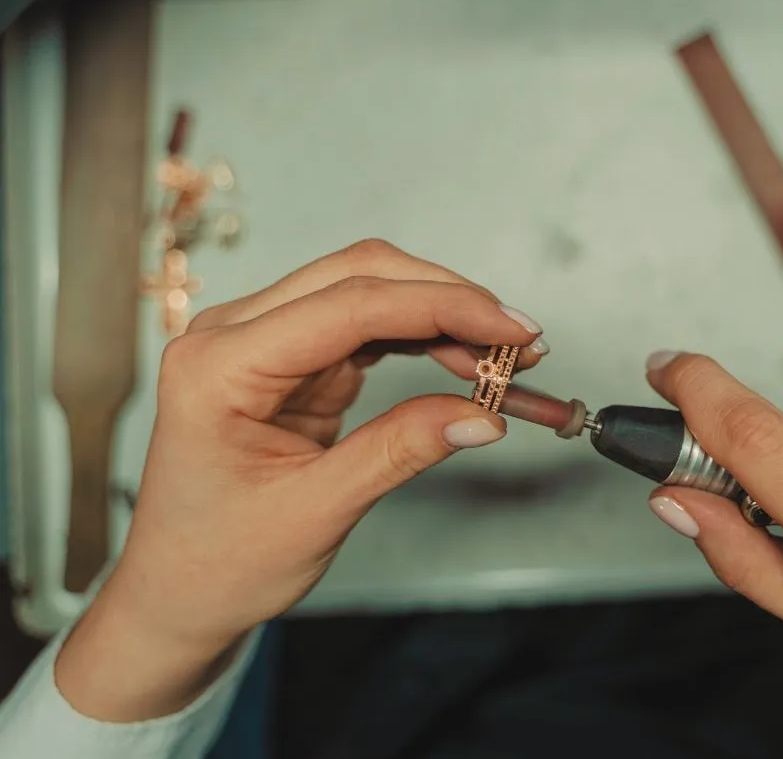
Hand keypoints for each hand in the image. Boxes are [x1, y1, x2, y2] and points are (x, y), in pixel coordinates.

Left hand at [56, 240, 547, 720]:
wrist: (177, 592)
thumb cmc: (221, 561)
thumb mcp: (314, 512)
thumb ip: (399, 452)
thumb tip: (483, 417)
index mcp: (220, 365)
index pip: (349, 304)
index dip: (442, 307)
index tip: (512, 331)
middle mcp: (234, 334)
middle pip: (360, 275)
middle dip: (449, 299)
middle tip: (521, 341)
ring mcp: (262, 339)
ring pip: (369, 289)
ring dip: (441, 313)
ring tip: (503, 355)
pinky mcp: (292, 356)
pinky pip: (368, 324)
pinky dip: (422, 337)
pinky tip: (464, 360)